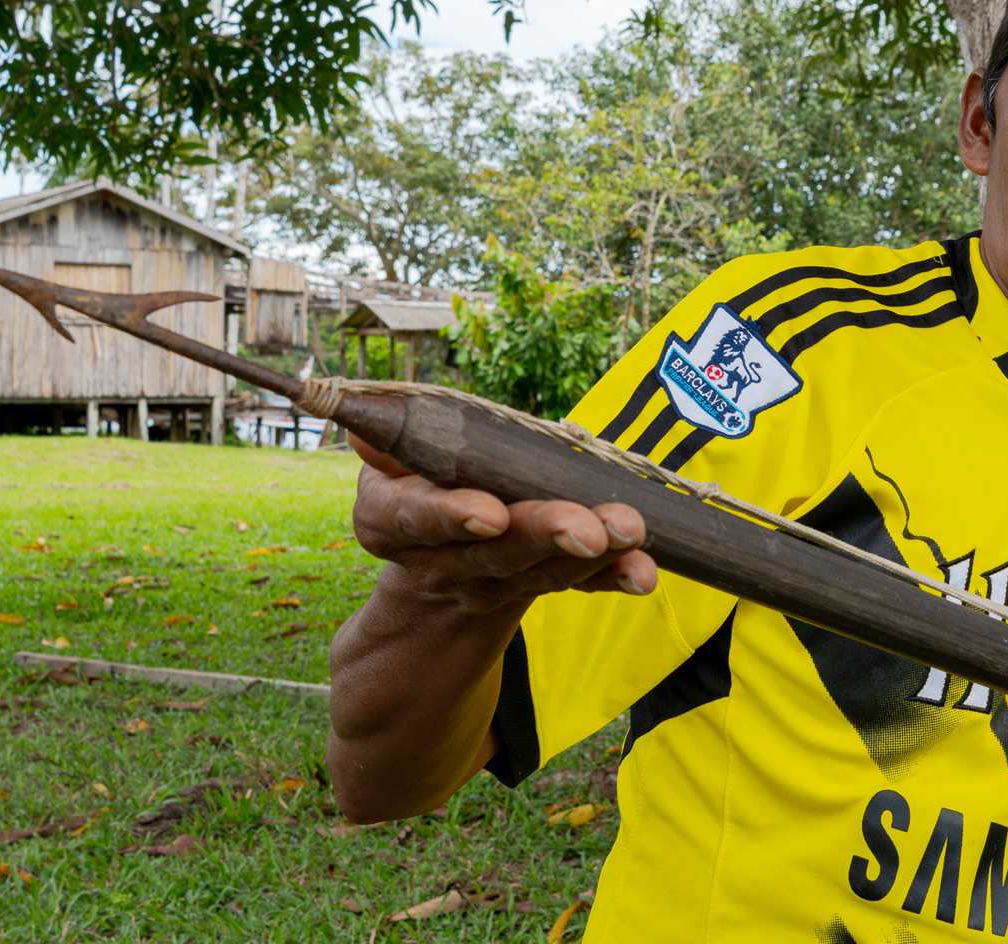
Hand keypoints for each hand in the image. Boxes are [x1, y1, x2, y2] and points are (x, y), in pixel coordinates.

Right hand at [348, 433, 657, 612]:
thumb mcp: (385, 470)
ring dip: (591, 554)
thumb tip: (363, 419)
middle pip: (492, 551)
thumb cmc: (415, 491)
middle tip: (588, 527)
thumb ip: (390, 442)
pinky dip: (612, 577)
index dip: (449, 516)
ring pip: (541, 570)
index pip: (412, 519)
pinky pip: (576, 585)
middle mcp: (440, 561)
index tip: (490, 514)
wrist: (431, 584)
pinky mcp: (535, 587)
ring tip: (630, 530)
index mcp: (389, 523)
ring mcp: (491, 582)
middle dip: (544, 534)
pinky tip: (644, 572)